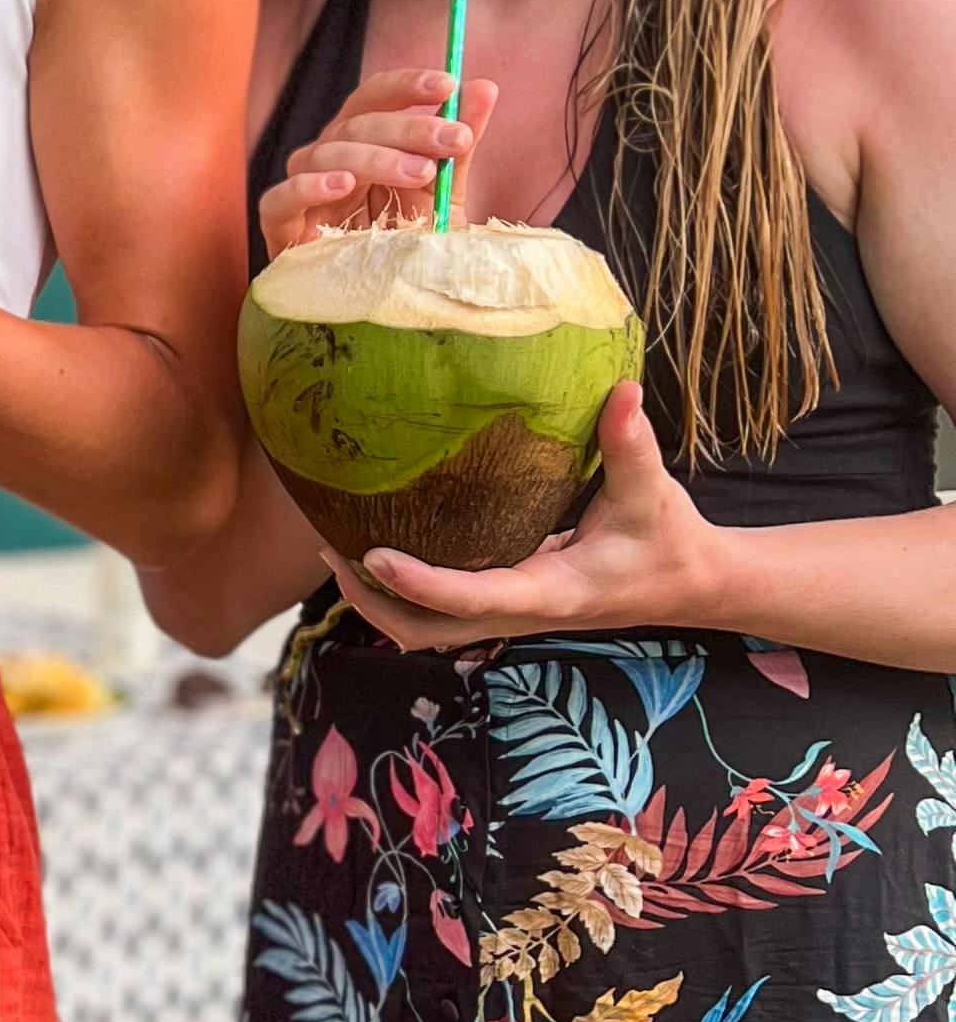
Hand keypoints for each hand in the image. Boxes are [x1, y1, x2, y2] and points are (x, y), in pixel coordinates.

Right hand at [261, 67, 498, 258]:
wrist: (393, 313)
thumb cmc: (412, 250)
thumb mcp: (444, 195)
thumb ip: (458, 145)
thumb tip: (485, 87)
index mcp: (363, 143)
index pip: (373, 99)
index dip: (405, 86)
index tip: (448, 85)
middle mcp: (330, 160)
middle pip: (354, 122)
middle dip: (408, 127)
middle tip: (453, 140)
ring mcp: (304, 193)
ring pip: (324, 154)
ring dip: (375, 157)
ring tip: (420, 173)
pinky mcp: (281, 230)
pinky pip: (279, 199)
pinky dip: (308, 187)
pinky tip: (343, 185)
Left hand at [328, 382, 729, 647]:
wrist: (689, 585)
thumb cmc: (668, 539)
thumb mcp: (651, 491)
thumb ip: (630, 445)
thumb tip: (621, 391)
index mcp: (550, 593)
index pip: (470, 600)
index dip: (419, 583)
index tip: (372, 552)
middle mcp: (520, 613)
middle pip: (424, 631)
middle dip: (373, 600)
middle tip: (332, 548)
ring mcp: (509, 615)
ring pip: (425, 629)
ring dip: (378, 599)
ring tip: (337, 548)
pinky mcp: (506, 603)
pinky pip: (439, 611)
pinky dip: (403, 589)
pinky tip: (379, 544)